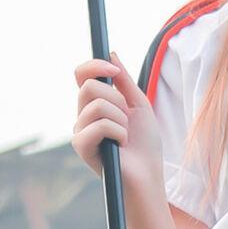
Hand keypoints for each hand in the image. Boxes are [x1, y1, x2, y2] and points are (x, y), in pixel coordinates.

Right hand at [72, 54, 163, 202]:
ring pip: (97, 104)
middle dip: (117, 99)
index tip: (113, 69)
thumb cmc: (144, 145)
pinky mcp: (81, 146)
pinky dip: (118, 132)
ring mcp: (80, 130)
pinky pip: (99, 125)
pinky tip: (120, 146)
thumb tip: (111, 53)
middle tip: (127, 119)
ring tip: (126, 136)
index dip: (94, 65)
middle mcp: (83, 115)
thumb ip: (124, 81)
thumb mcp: (138, 105)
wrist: (148, 175)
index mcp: (95, 104)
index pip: (82, 74)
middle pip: (90, 86)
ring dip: (121, 119)